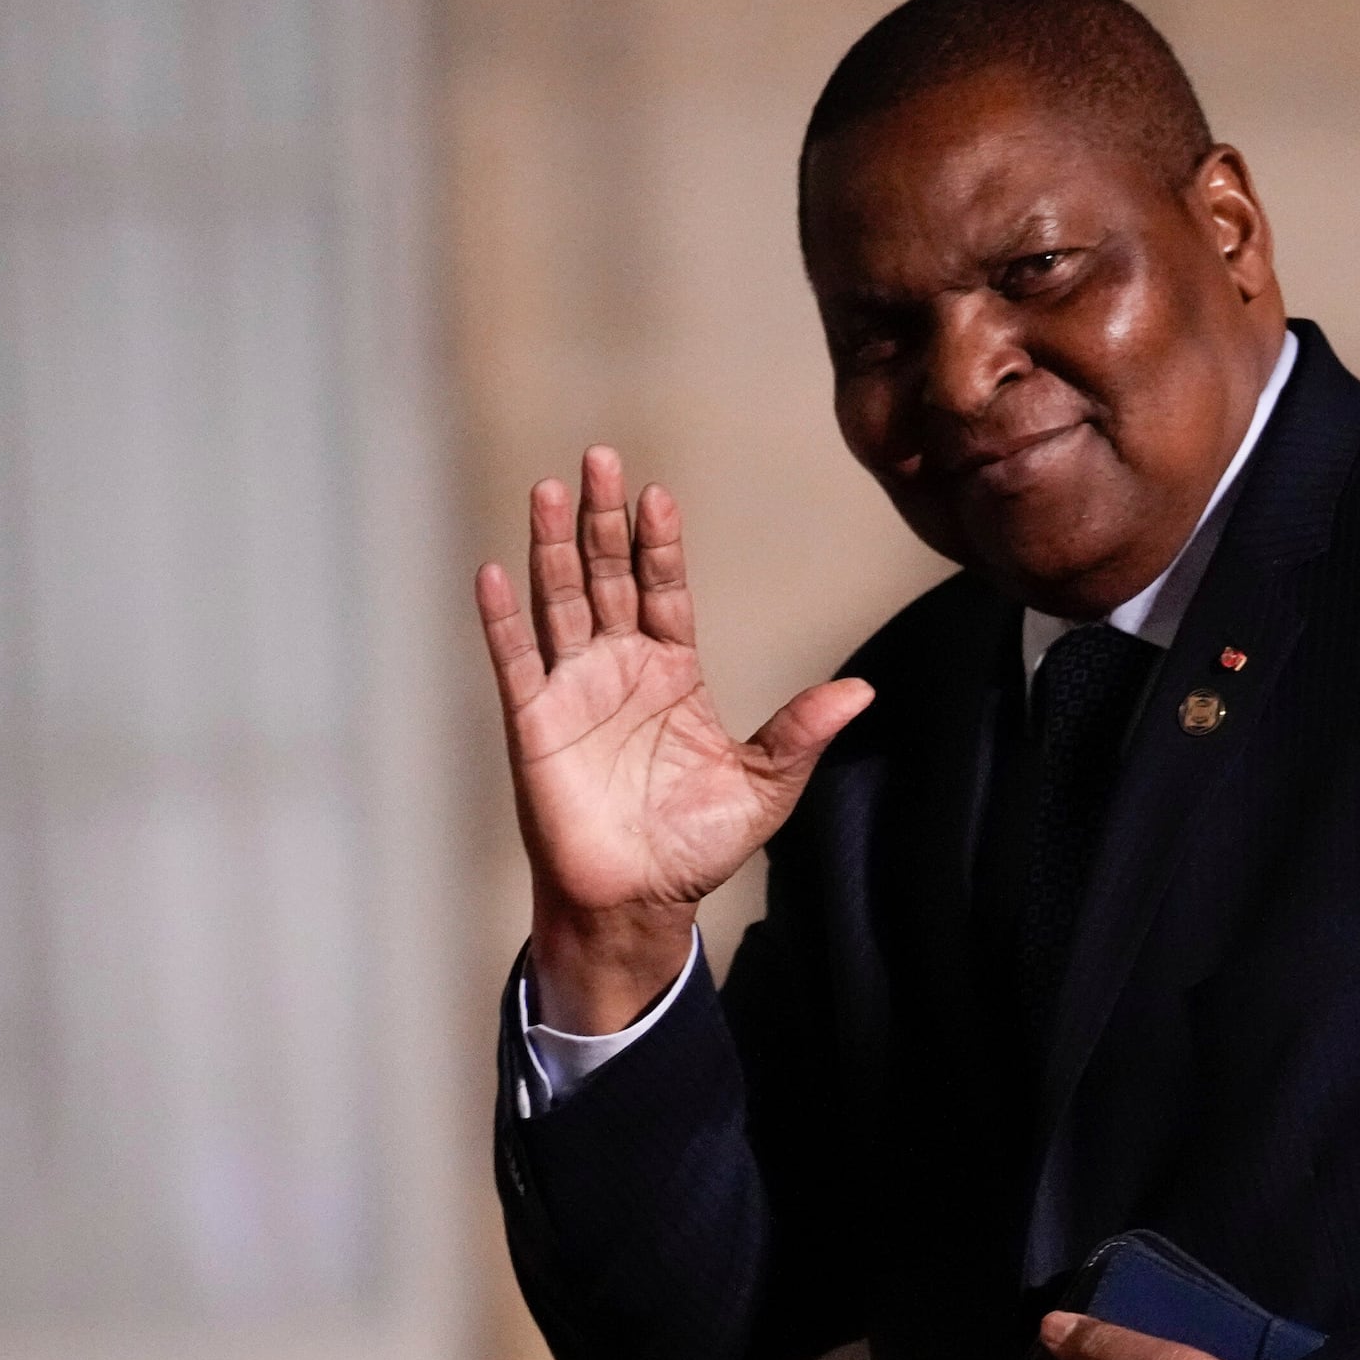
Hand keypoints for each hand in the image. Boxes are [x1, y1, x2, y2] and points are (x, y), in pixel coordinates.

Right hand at [479, 452, 871, 1031]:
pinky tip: (497, 571)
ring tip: (547, 489)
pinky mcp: (533, 722)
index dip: (659, 543)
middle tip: (599, 458)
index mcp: (672, 672)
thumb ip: (802, 733)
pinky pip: (515, 659)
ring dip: (552, 547)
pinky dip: (503, 617)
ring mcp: (573, 690)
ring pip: (560, 601)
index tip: (658, 493)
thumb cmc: (695, 845)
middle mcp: (618, 668)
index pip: (663, 589)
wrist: (637, 901)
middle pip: (607, 576)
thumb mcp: (764, 786)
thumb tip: (863, 690)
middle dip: (604, 520)